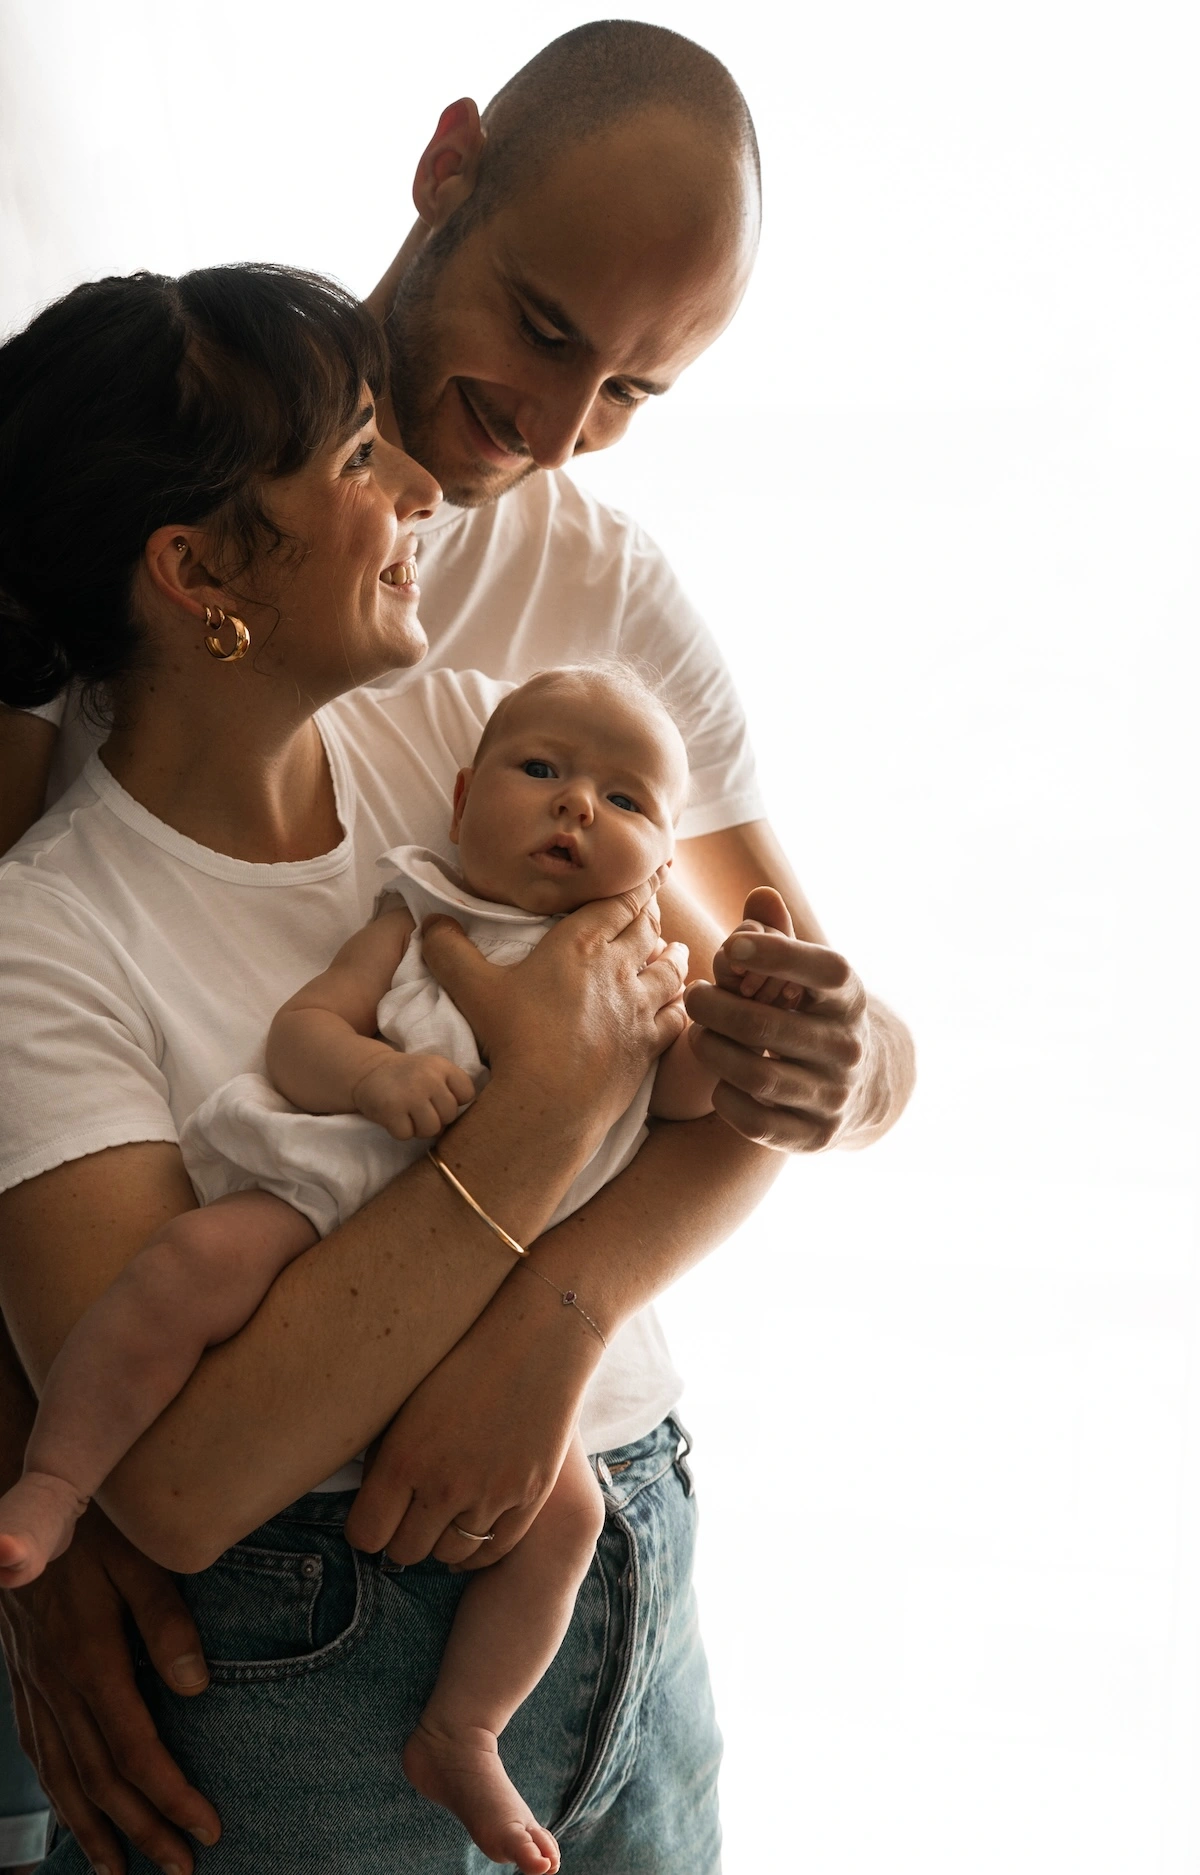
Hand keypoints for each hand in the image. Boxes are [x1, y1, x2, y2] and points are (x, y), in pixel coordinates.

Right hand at [0, 1507, 219, 1874]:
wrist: (20, 1512)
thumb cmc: (88, 1527)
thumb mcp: (138, 1558)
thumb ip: (166, 1621)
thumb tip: (197, 1686)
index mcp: (89, 1661)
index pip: (135, 1751)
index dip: (171, 1797)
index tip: (206, 1829)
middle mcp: (56, 1687)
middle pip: (100, 1781)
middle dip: (142, 1831)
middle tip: (181, 1869)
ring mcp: (33, 1688)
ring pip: (62, 1778)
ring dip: (94, 1831)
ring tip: (122, 1872)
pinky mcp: (22, 1682)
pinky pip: (38, 1755)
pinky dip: (57, 1798)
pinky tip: (73, 1817)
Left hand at [344, 1270, 593, 1569]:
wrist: (536, 1339)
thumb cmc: (463, 1357)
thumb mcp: (406, 1399)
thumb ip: (384, 1454)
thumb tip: (370, 1497)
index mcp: (403, 1460)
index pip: (366, 1535)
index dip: (367, 1529)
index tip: (375, 1517)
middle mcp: (444, 1487)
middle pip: (405, 1552)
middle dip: (401, 1535)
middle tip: (410, 1513)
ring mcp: (490, 1496)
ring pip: (450, 1555)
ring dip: (441, 1539)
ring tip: (445, 1511)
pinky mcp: (529, 1498)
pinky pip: (493, 1549)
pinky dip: (478, 1545)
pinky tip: (473, 1522)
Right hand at [353, 1052, 476, 1139]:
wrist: (368, 1070)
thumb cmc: (407, 1077)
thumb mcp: (432, 1071)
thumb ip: (450, 1090)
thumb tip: (458, 1126)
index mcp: (441, 1066)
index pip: (467, 1093)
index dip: (455, 1102)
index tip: (439, 1098)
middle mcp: (428, 1078)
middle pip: (449, 1115)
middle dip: (437, 1118)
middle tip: (420, 1109)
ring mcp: (410, 1095)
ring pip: (431, 1129)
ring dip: (420, 1129)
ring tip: (409, 1116)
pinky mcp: (391, 1110)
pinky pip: (407, 1135)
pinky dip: (400, 1131)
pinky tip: (394, 1117)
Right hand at [422, 873, 687, 1141]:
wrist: (548, 1100)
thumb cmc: (511, 1038)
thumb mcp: (470, 988)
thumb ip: (447, 950)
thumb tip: (429, 922)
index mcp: (580, 944)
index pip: (619, 902)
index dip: (637, 886)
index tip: (649, 875)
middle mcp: (617, 969)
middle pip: (647, 930)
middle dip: (652, 914)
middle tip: (655, 908)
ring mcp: (638, 1008)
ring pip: (668, 971)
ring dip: (674, 957)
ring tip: (677, 949)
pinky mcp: (647, 1045)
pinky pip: (674, 1016)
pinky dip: (680, 1005)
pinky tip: (680, 1004)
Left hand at [684, 888, 873, 1152]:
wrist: (859, 1086)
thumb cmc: (811, 1013)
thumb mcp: (804, 974)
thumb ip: (777, 935)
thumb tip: (759, 896)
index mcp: (850, 997)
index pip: (823, 970)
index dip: (777, 955)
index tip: (728, 947)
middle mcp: (849, 1047)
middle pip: (769, 1026)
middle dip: (717, 1008)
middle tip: (692, 995)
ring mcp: (835, 1095)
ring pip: (757, 1076)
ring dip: (714, 1052)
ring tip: (697, 1035)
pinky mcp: (816, 1136)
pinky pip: (757, 1121)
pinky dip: (727, 1098)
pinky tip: (719, 1080)